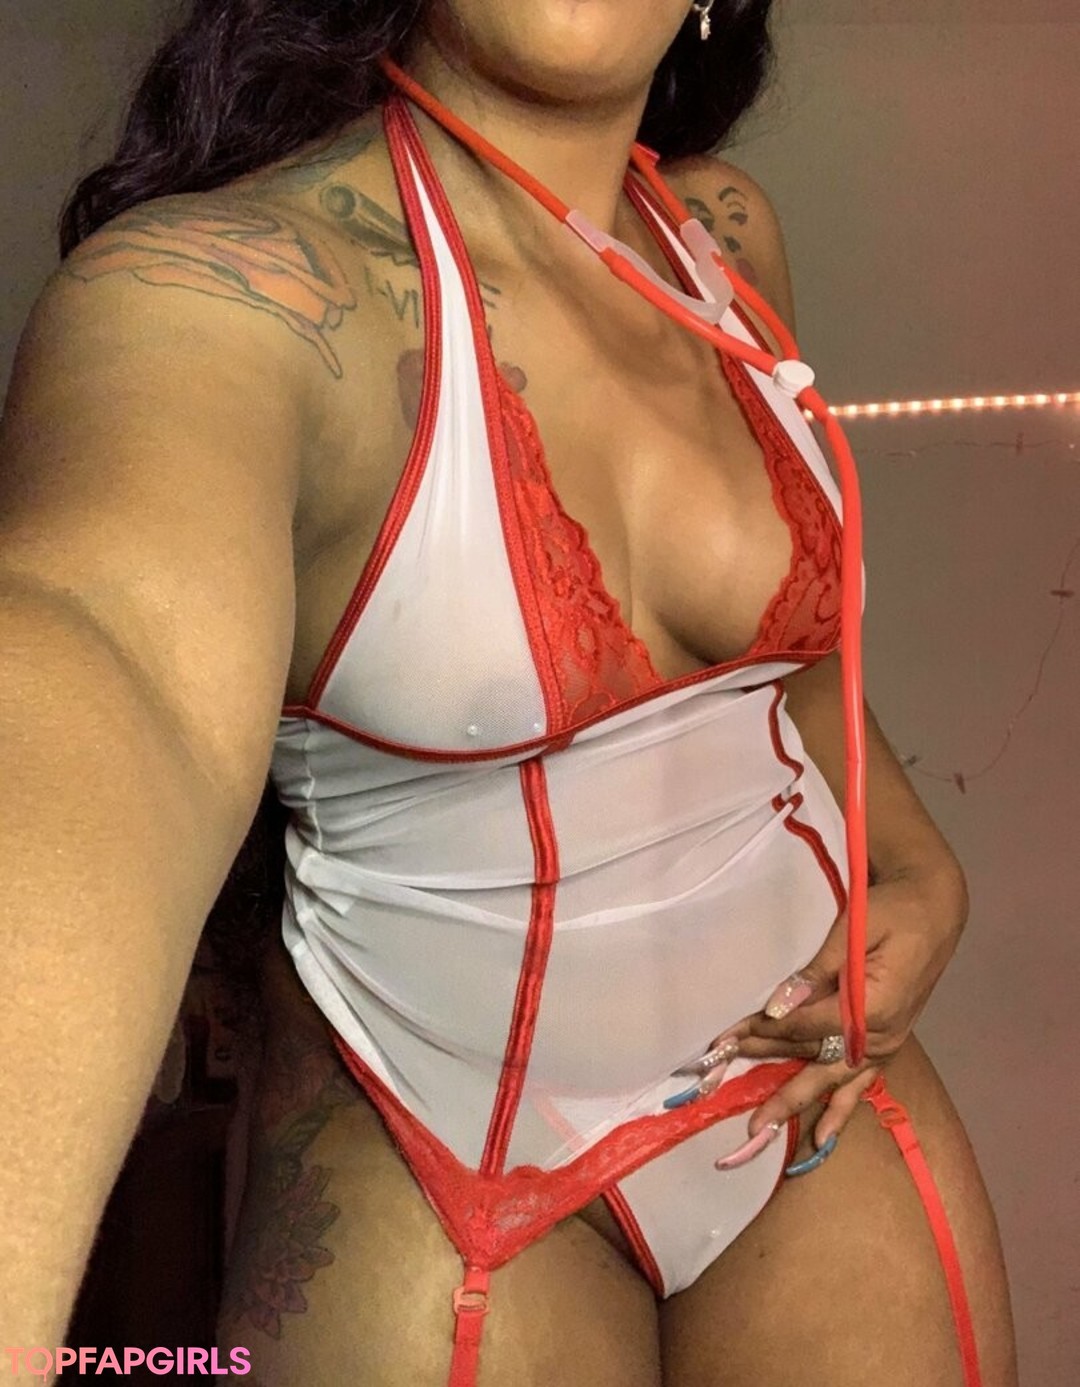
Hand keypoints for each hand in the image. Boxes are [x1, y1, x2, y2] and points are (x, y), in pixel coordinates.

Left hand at [695, 866, 966, 1161]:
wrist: (934, 908)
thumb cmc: (892, 910)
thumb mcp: (853, 929)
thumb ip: (816, 972)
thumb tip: (780, 1005)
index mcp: (872, 1007)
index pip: (805, 1027)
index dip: (765, 1030)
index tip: (729, 1036)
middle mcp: (880, 1035)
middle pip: (812, 1057)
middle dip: (766, 1068)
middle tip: (724, 1082)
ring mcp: (885, 1044)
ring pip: (830, 1078)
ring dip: (792, 1098)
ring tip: (759, 1127)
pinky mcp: (885, 1043)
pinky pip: (860, 1084)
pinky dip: (841, 1111)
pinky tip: (822, 1138)